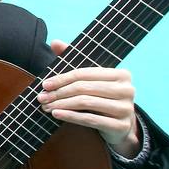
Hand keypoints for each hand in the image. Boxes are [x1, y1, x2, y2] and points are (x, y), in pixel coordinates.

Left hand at [38, 40, 139, 155]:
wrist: (119, 126)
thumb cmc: (101, 98)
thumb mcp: (89, 80)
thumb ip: (73, 59)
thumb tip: (54, 42)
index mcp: (121, 74)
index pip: (84, 74)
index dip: (62, 78)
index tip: (45, 85)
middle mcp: (127, 89)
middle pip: (84, 88)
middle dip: (59, 93)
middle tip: (42, 98)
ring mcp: (126, 108)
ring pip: (86, 103)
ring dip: (61, 104)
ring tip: (46, 107)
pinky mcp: (121, 126)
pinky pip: (90, 119)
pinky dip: (70, 116)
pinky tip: (56, 114)